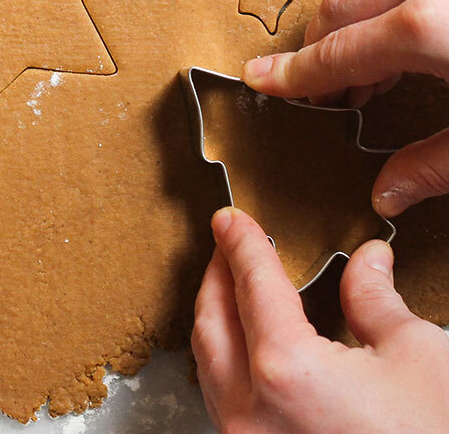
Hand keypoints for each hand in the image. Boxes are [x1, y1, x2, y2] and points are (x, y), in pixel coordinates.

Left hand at [193, 207, 448, 433]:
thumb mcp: (418, 356)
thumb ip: (375, 299)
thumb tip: (368, 261)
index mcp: (284, 370)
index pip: (251, 285)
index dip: (242, 244)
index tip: (231, 219)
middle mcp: (249, 409)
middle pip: (213, 321)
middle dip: (218, 276)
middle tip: (228, 245)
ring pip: (210, 363)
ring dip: (218, 319)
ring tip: (235, 289)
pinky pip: (224, 400)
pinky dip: (228, 361)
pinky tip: (248, 347)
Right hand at [241, 0, 448, 216]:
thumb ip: (437, 163)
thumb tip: (387, 193)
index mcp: (431, 26)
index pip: (337, 55)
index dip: (294, 75)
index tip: (260, 81)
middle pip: (340, 4)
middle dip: (320, 47)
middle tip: (324, 92)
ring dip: (355, 18)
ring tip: (372, 69)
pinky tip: (412, 36)